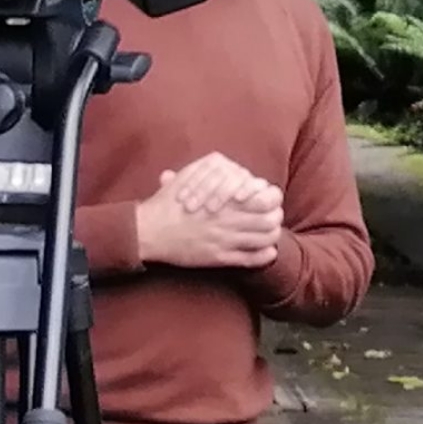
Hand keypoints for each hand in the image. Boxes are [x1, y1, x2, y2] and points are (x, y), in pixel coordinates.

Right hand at [134, 153, 282, 270]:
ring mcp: (225, 240)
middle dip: (276, 217)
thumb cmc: (166, 204)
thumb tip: (225, 164)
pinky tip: (267, 251)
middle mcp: (228, 219)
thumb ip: (207, 169)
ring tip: (269, 234)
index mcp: (224, 199)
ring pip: (266, 240)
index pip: (267, 197)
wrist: (147, 232)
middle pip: (272, 219)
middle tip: (272, 217)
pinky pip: (252, 259)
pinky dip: (265, 256)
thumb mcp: (186, 178)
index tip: (267, 200)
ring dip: (272, 236)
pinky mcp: (218, 258)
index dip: (272, 198)